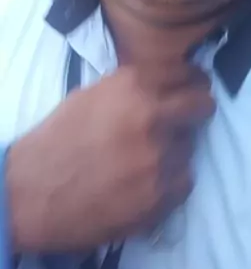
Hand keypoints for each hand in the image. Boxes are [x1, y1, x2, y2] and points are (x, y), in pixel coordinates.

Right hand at [7, 64, 213, 251]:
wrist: (30, 194)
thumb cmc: (57, 140)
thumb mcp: (92, 95)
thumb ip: (133, 88)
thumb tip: (167, 83)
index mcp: (134, 84)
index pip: (188, 73)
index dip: (192, 82)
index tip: (193, 88)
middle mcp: (152, 115)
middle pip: (203, 105)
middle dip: (197, 111)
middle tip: (186, 121)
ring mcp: (159, 157)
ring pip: (191, 147)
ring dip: (174, 152)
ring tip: (145, 161)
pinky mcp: (161, 195)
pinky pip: (184, 181)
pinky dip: (170, 183)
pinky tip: (145, 184)